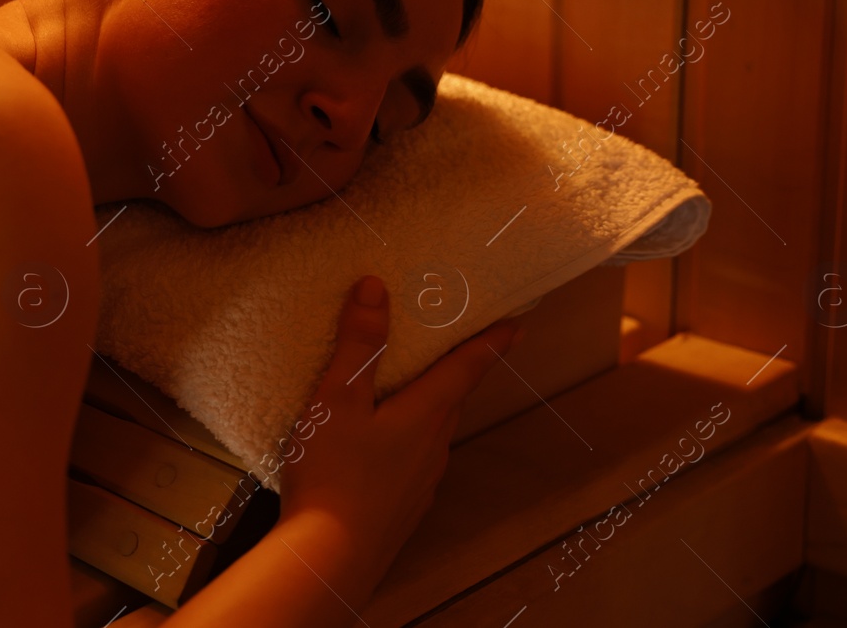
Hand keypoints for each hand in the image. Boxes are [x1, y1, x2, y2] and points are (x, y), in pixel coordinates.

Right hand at [275, 274, 521, 589]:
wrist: (328, 560)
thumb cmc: (332, 475)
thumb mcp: (338, 398)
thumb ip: (359, 344)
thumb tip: (375, 288)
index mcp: (424, 413)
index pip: (468, 366)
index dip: (492, 341)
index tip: (518, 324)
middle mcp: (434, 446)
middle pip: (452, 397)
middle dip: (456, 371)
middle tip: (454, 346)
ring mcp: (422, 480)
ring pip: (433, 432)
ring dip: (427, 408)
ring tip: (405, 393)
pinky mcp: (404, 506)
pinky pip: (413, 462)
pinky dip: (405, 444)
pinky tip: (377, 449)